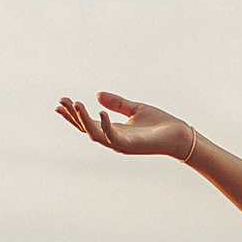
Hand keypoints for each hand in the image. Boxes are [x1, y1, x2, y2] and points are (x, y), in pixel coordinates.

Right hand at [54, 91, 196, 159]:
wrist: (180, 135)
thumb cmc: (160, 124)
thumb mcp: (135, 108)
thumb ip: (117, 103)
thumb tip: (98, 95)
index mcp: (114, 130)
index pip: (88, 123)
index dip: (74, 114)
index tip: (60, 103)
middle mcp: (114, 139)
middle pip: (87, 129)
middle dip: (74, 116)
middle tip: (62, 102)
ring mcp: (122, 144)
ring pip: (96, 134)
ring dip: (84, 120)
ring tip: (76, 104)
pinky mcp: (132, 146)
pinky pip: (113, 137)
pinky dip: (105, 126)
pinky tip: (100, 112)